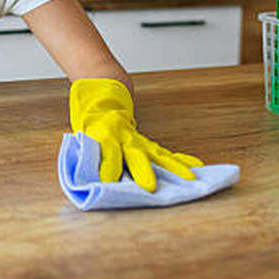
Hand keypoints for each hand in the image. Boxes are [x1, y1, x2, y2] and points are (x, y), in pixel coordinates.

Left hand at [69, 78, 202, 191]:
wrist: (105, 91)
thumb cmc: (90, 114)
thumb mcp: (81, 127)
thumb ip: (84, 147)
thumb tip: (83, 173)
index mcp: (103, 132)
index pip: (107, 149)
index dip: (107, 164)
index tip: (107, 180)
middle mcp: (124, 136)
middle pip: (134, 154)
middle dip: (142, 170)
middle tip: (150, 186)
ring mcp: (137, 140)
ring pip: (156, 155)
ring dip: (172, 168)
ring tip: (189, 180)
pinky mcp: (145, 143)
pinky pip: (163, 154)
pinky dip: (180, 161)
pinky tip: (196, 167)